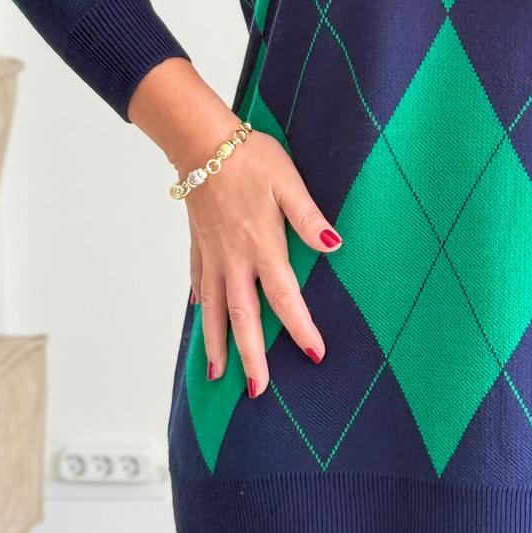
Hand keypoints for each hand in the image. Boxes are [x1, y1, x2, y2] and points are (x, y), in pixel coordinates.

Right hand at [183, 129, 342, 394]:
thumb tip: (334, 244)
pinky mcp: (198, 244)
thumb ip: (308, 216)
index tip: (313, 354)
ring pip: (213, 309)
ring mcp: (212, 255)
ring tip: (217, 374)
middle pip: (243, 317)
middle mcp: (234, 258)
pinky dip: (200, 306)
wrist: (201, 142)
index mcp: (261, 246)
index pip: (284, 297)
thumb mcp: (288, 181)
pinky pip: (198, 284)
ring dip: (216, 344)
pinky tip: (201, 318)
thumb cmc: (249, 157)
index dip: (300, 328)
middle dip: (250, 356)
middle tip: (257, 390)